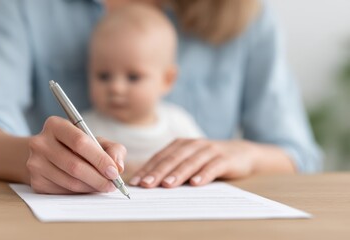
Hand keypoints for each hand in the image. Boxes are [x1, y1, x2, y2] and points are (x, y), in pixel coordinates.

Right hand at [27, 116, 126, 193]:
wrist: (46, 155)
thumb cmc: (76, 146)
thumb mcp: (95, 140)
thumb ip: (113, 149)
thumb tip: (118, 167)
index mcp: (55, 125)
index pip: (80, 142)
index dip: (100, 159)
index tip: (114, 172)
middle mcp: (40, 142)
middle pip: (74, 165)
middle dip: (98, 178)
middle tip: (113, 185)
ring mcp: (35, 163)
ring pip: (70, 181)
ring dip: (91, 187)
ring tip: (103, 186)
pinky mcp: (35, 181)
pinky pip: (63, 191)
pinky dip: (80, 192)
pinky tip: (88, 187)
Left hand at [128, 138, 294, 187]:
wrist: (242, 153)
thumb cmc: (209, 160)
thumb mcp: (189, 160)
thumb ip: (173, 168)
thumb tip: (149, 183)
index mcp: (180, 145)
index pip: (160, 157)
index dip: (147, 169)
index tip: (136, 182)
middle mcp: (193, 145)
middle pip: (172, 159)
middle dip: (157, 172)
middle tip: (146, 185)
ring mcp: (209, 151)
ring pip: (190, 162)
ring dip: (178, 174)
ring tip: (166, 185)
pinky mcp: (225, 159)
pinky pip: (212, 167)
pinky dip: (203, 175)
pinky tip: (195, 183)